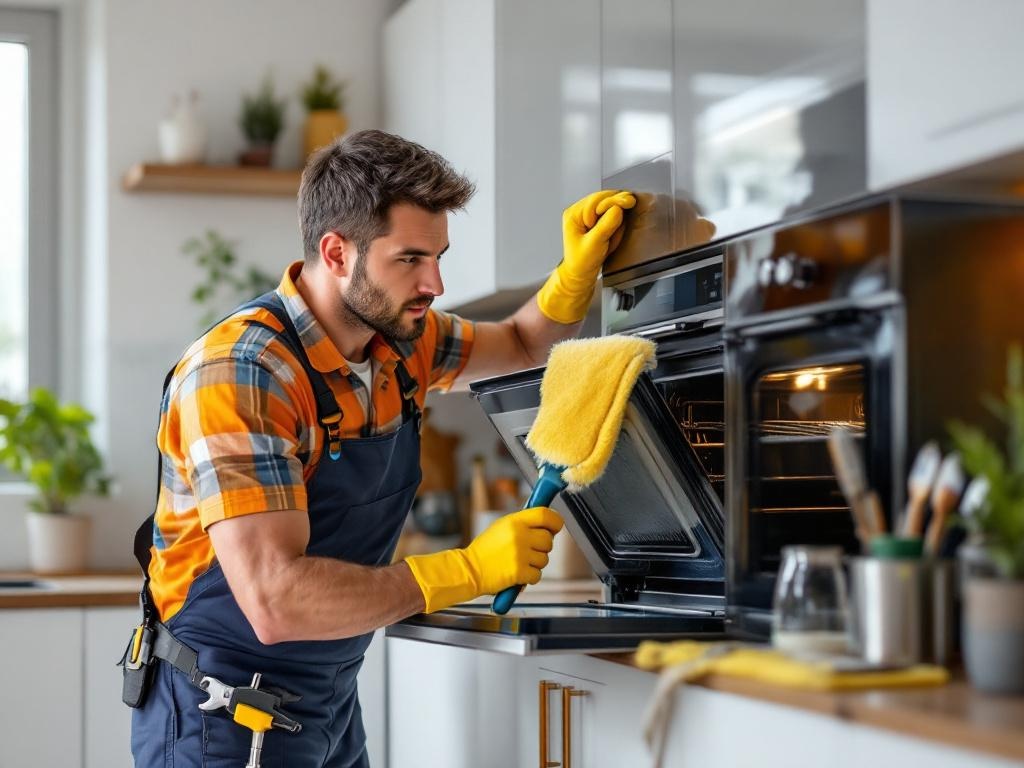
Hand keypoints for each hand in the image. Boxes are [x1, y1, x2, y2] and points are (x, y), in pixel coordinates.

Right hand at [404, 507, 563, 612]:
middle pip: (548, 540)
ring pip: (544, 559)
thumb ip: (523, 524)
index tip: (555, 527)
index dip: (555, 521)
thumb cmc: (485, 550)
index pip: (545, 514)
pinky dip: (530, 577)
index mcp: (515, 521)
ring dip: (536, 564)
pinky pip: (537, 575)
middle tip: (531, 550)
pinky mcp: (519, 572)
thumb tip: (547, 525)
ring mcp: (520, 554)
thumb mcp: (501, 527)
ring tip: (520, 563)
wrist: (469, 569)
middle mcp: (519, 536)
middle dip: (543, 547)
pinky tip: (519, 574)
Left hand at [537, 189, 635, 323]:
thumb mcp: (594, 244)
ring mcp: (588, 216)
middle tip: (630, 203)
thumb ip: (606, 225)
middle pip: (602, 198)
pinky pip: (610, 214)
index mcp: (573, 215)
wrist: (580, 275)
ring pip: (607, 205)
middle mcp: (579, 212)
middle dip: (616, 203)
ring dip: (617, 212)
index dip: (612, 201)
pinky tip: (615, 230)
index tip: (627, 201)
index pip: (595, 200)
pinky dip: (616, 219)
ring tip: (615, 229)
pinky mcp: (596, 221)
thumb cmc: (581, 263)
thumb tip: (617, 209)